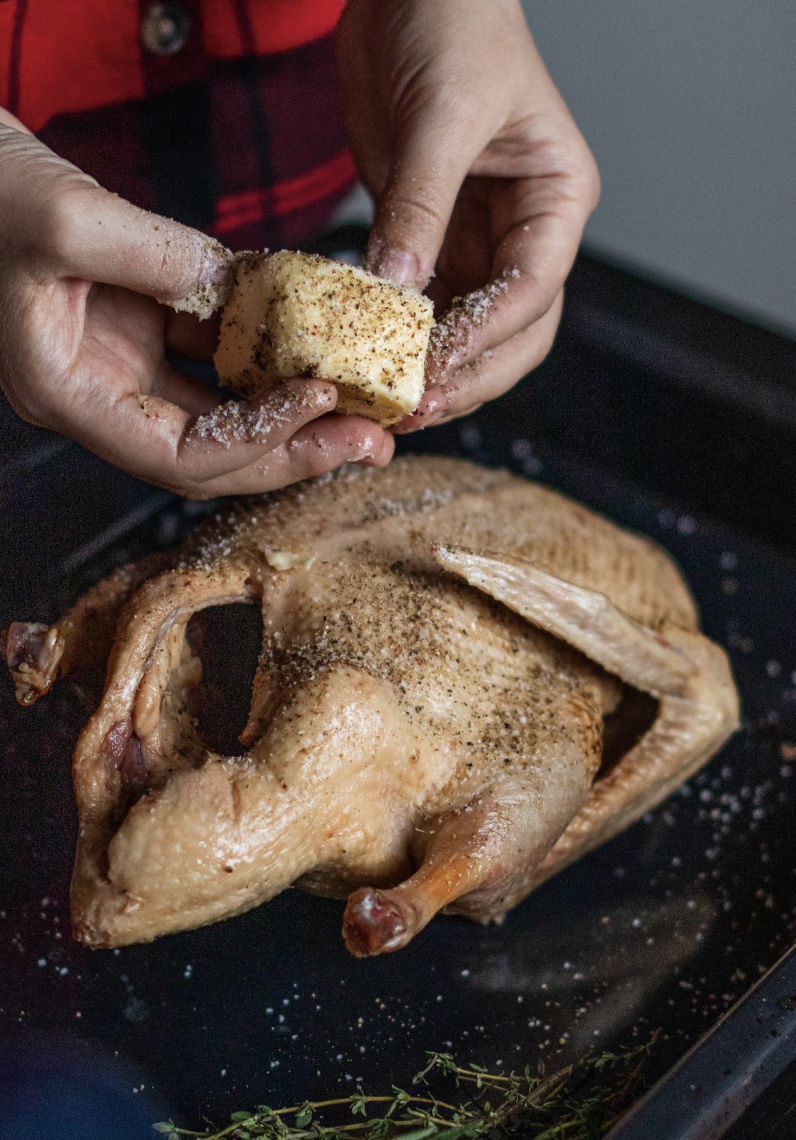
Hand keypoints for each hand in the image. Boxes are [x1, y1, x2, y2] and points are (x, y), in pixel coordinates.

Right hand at [0, 113, 393, 496]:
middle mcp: (105, 397)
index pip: (178, 457)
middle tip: (370, 440)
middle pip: (216, 456)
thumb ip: (151, 253)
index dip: (254, 441)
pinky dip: (271, 357)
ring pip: (227, 416)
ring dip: (295, 415)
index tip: (317, 401)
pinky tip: (319, 345)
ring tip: (364, 407)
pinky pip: (222, 358)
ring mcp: (130, 367)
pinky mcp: (150, 330)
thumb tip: (239, 285)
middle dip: (296, 452)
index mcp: (70, 396)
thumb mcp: (64, 217)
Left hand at [336, 0, 598, 430]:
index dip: (488, 335)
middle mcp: (524, 230)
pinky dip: (400, 340)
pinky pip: (422, 307)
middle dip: (467, 375)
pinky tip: (369, 364)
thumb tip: (395, 293)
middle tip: (412, 408)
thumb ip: (419, 205)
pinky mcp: (431, 240)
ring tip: (388, 406)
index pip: (535, 287)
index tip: (436, 366)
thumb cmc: (450, 21)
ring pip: (469, 333)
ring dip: (433, 372)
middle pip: (513, 332)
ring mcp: (478, 240)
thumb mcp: (440, 115)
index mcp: (555, 198)